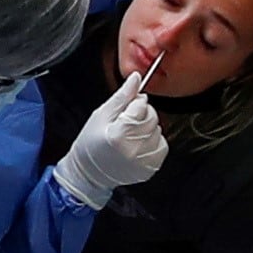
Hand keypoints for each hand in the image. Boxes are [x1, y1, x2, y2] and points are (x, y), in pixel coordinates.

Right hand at [51, 71, 165, 209]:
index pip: (142, 105)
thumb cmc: (90, 145)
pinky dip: (153, 141)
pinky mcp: (151, 167)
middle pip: (152, 117)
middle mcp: (134, 149)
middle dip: (141, 114)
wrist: (89, 174)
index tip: (125, 109)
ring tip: (130, 135)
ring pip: (158, 129)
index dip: (134, 103)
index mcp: (119, 134)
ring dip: (147, 128)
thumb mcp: (101, 115)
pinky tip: (138, 144)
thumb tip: (136, 78)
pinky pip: (162, 145)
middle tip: (126, 122)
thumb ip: (122, 96)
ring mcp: (144, 160)